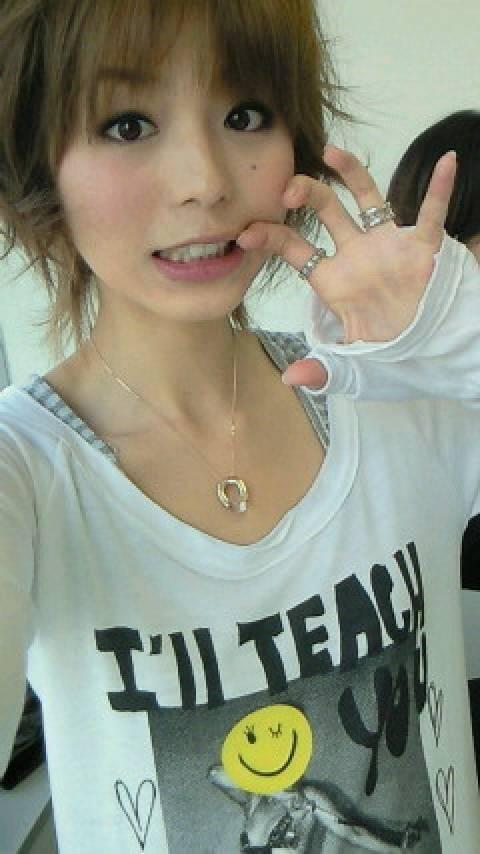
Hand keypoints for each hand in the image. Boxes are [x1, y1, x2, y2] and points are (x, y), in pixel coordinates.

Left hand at [237, 145, 456, 388]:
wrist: (428, 355)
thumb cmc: (388, 355)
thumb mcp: (352, 369)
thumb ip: (322, 371)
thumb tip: (290, 379)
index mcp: (333, 281)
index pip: (296, 250)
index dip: (271, 238)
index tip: (245, 233)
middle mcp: (357, 255)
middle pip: (326, 213)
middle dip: (306, 195)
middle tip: (287, 187)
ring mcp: (389, 247)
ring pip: (368, 199)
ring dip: (352, 174)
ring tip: (331, 150)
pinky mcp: (424, 249)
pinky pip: (431, 214)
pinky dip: (440, 190)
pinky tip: (447, 163)